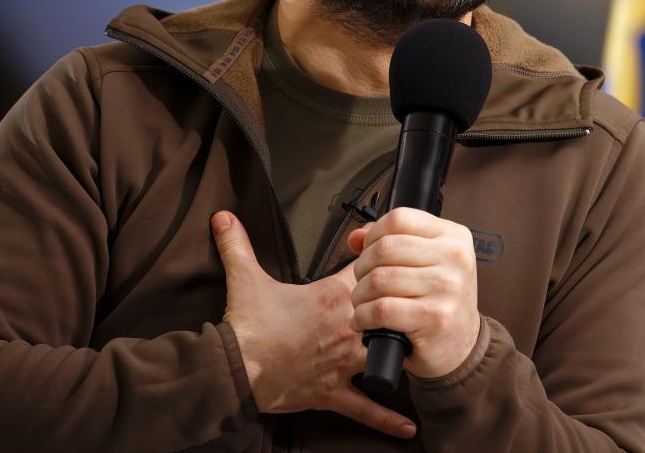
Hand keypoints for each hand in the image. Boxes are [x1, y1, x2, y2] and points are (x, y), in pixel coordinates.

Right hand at [210, 211, 416, 439]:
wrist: (235, 368)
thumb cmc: (247, 326)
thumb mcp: (244, 278)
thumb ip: (237, 244)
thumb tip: (223, 217)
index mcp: (332, 297)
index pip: (369, 272)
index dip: (378, 261)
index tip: (389, 255)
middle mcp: (346, 328)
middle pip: (389, 312)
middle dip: (399, 307)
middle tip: (412, 301)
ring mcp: (343, 362)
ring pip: (385, 355)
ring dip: (400, 353)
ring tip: (421, 352)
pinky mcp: (333, 391)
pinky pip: (365, 408)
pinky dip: (386, 419)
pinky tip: (407, 428)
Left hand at [347, 207, 480, 378]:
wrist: (461, 344)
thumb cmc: (438, 299)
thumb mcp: (426, 261)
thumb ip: (391, 241)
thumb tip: (355, 237)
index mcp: (453, 236)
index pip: (399, 219)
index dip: (373, 235)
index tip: (369, 253)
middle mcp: (455, 257)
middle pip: (385, 248)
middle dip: (362, 267)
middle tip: (363, 282)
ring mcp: (447, 286)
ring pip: (380, 279)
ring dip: (360, 295)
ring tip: (362, 303)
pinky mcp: (436, 317)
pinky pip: (382, 309)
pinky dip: (363, 316)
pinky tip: (364, 321)